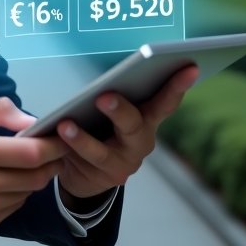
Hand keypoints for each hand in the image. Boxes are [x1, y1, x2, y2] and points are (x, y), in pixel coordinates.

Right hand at [0, 97, 67, 232]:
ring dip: (35, 177)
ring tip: (29, 163)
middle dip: (51, 162)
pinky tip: (9, 180)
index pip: (29, 153)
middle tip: (54, 151)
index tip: (61, 137)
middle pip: (34, 176)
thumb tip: (29, 120)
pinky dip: (19, 192)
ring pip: (27, 193)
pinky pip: (15, 206)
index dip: (52, 146)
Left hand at [54, 65, 198, 206]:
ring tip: (65, 125)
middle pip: (134, 125)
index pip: (165, 100)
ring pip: (103, 152)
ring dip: (83, 138)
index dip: (178, 85)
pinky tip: (56, 136)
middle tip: (104, 96)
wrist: (88, 170)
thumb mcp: (112, 110)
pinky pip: (85, 164)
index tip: (190, 67)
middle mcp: (141, 141)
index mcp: (147, 118)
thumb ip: (117, 94)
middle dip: (120, 110)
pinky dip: (70, 149)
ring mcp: (125, 163)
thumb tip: (109, 75)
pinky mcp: (106, 179)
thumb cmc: (101, 127)